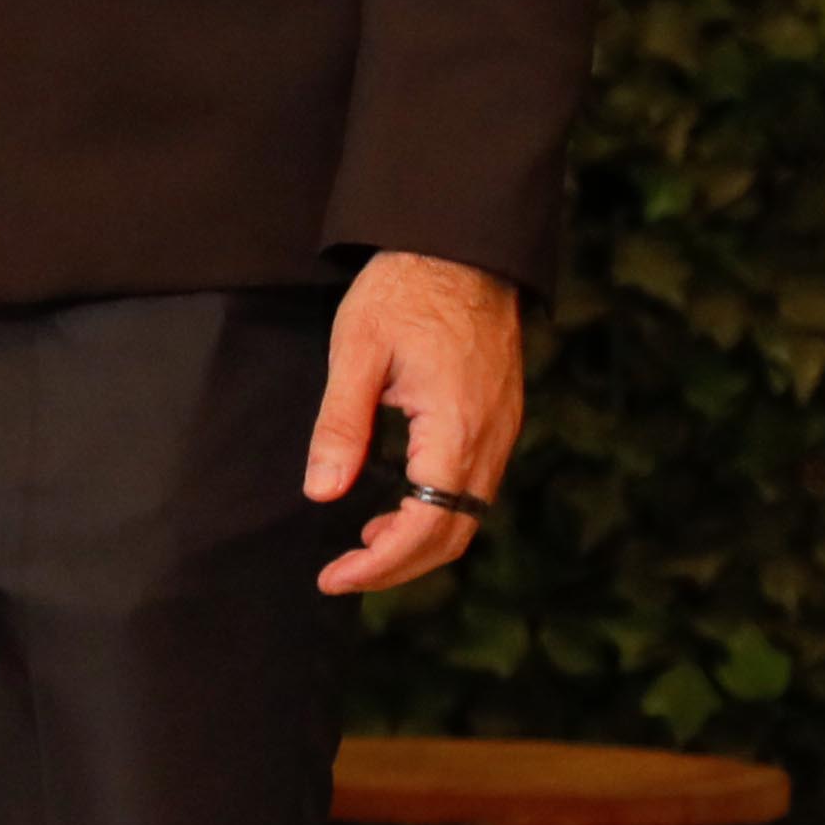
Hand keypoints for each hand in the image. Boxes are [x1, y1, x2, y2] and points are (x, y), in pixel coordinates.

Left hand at [309, 248, 528, 594]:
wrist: (461, 247)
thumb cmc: (404, 291)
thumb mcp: (355, 351)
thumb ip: (340, 426)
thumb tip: (322, 492)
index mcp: (456, 427)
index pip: (427, 525)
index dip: (381, 563)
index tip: (334, 576)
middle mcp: (490, 438)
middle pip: (453, 533)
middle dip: (397, 566)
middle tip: (340, 575)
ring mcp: (502, 431)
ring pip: (467, 515)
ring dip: (418, 542)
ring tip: (362, 546)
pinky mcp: (499, 420)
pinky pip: (473, 488)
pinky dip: (437, 513)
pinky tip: (396, 509)